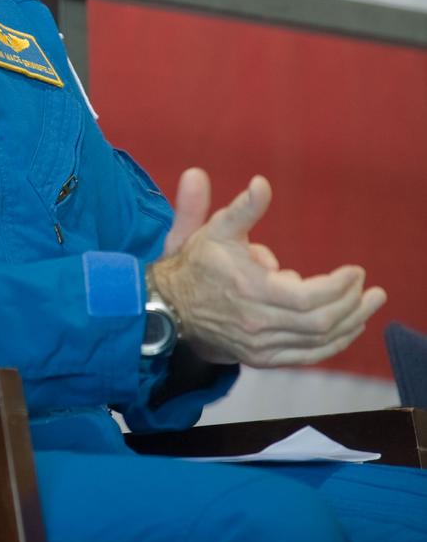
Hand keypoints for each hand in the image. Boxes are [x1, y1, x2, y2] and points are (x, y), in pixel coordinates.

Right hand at [151, 169, 386, 366]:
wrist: (170, 305)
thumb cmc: (198, 262)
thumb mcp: (217, 228)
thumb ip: (244, 208)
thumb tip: (261, 183)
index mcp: (250, 290)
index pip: (308, 297)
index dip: (338, 286)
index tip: (355, 271)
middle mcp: (257, 323)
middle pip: (320, 322)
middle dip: (352, 305)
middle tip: (370, 288)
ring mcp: (260, 346)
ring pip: (317, 342)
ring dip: (349, 325)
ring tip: (368, 306)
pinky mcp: (261, 359)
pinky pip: (306, 357)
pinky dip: (332, 345)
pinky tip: (347, 330)